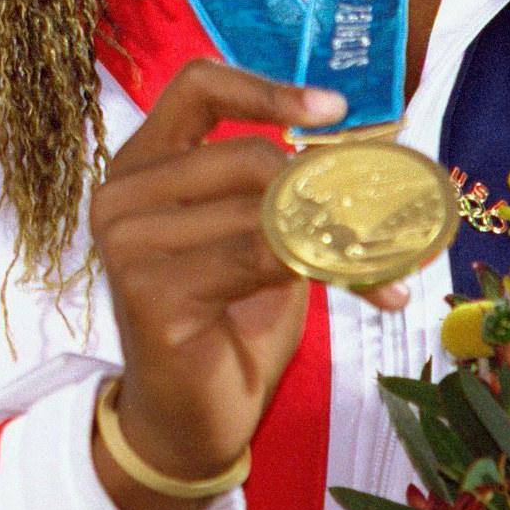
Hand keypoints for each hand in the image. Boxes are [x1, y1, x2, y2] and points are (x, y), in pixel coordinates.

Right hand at [89, 61, 408, 509]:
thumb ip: (282, 192)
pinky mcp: (148, 289)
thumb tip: (367, 155)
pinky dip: (326, 267)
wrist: (188, 422)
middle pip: (247, 153)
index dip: (266, 88)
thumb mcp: (258, 240)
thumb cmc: (227, 326)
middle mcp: (121, 192)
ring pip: (260, 206)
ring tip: (387, 266)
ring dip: (338, 237)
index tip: (334, 108)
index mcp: (142, 165)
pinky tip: (373, 291)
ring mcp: (126, 240)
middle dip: (326, 188)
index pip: (197, 87)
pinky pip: (259, 255)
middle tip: (389, 220)